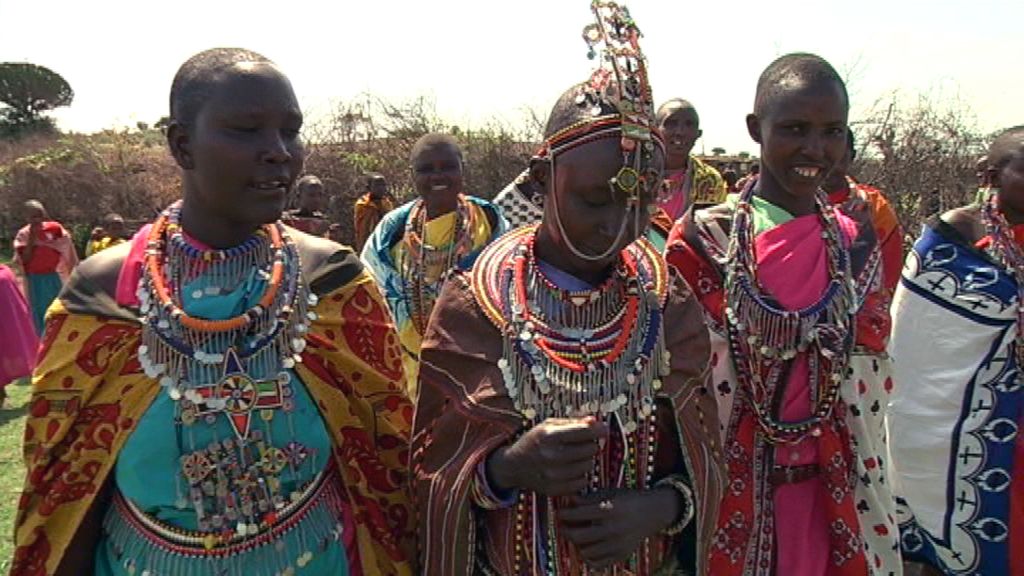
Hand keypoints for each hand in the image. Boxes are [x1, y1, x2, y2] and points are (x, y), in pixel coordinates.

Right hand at [486, 417, 606, 496]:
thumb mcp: (549, 425)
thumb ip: (573, 422)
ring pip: (588, 466)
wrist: (514, 465)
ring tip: (574, 456)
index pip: (585, 432)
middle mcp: (552, 456)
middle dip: (590, 444)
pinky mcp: (555, 489)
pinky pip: (582, 482)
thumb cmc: (535, 441)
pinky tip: (571, 469)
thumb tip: (596, 422)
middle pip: (591, 449)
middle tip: (582, 443)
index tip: (603, 429)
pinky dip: (581, 475)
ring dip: (586, 460)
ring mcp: (553, 475)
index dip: (599, 429)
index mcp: (550, 436)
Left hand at [558, 487, 679, 568]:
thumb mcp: (609, 493)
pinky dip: (589, 557)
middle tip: (563, 526)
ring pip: (585, 552)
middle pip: (578, 536)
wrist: (652, 512)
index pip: (577, 514)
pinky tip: (588, 547)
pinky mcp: (621, 554)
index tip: (559, 512)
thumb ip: (588, 498)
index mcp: (609, 509)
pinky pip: (598, 563)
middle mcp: (613, 528)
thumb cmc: (627, 499)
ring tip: (577, 536)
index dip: (563, 513)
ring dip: (577, 544)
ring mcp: (618, 544)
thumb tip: (568, 501)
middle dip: (565, 531)